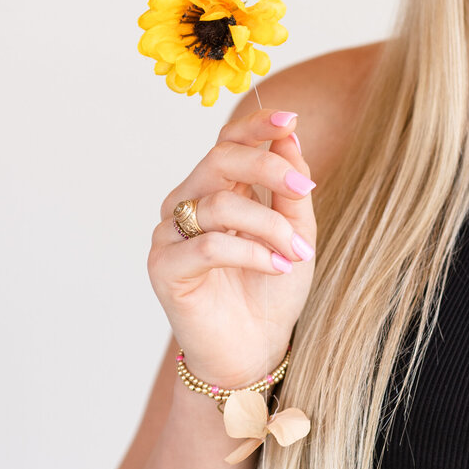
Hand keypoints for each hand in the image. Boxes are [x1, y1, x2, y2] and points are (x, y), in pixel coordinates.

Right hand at [148, 105, 317, 387]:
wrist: (255, 349)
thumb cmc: (271, 291)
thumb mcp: (294, 231)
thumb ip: (290, 187)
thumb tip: (289, 135)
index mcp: (215, 188)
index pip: (227, 141)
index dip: (255, 125)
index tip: (290, 119)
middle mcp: (186, 203)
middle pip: (220, 159)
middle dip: (268, 167)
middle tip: (304, 186)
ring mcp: (169, 234)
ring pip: (220, 203)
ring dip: (269, 226)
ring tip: (297, 253)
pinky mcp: (164, 268)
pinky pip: (209, 245)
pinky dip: (251, 253)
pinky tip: (277, 267)